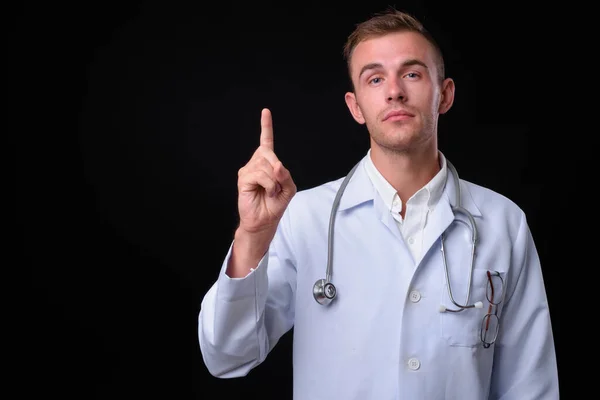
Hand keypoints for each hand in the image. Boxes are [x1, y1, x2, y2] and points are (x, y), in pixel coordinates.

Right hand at [236, 108, 295, 234]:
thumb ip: (285, 174)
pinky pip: (261, 174)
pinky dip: (269, 184)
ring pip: (267, 166)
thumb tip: (276, 164)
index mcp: (266, 163)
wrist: (264, 220)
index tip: (265, 111)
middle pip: (270, 154)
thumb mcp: (288, 188)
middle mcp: (255, 163)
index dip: (266, 126)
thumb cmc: (275, 204)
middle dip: (278, 170)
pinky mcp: (244, 178)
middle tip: (276, 186)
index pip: (266, 141)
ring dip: (274, 181)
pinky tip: (266, 192)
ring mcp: (248, 170)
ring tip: (270, 191)